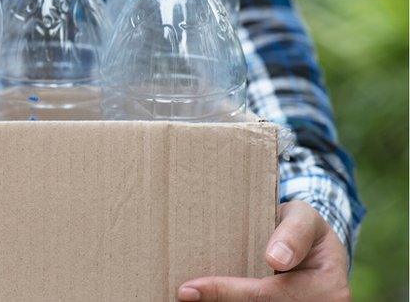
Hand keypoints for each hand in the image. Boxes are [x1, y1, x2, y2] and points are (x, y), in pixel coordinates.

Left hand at [177, 200, 349, 300]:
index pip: (266, 295)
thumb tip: (276, 258)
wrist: (316, 247)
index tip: (188, 290)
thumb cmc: (303, 227)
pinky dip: (231, 301)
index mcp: (327, 288)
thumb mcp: (304, 217)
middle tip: (183, 294)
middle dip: (220, 301)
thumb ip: (294, 232)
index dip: (225, 293)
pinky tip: (208, 297)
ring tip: (192, 296)